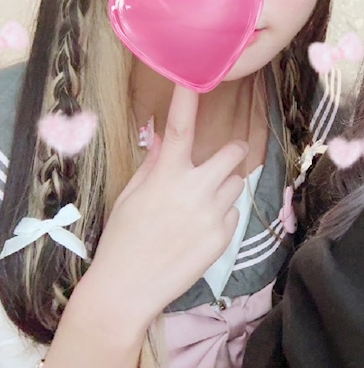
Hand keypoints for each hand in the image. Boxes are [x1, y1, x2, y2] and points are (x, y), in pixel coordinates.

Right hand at [86, 85, 247, 326]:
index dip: (186, 100)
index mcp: (165, 176)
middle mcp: (193, 189)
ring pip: (236, 183)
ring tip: (200, 207)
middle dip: (231, 153)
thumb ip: (153, 165)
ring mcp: (212, 213)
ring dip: (224, 187)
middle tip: (219, 163)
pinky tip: (199, 232)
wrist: (127, 289)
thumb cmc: (123, 239)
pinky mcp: (224, 236)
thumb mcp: (131, 196)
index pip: (178, 129)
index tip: (194, 77)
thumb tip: (163, 139)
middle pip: (233, 153)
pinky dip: (222, 216)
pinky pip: (234, 212)